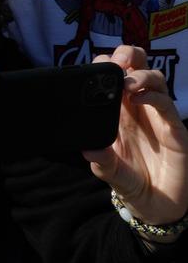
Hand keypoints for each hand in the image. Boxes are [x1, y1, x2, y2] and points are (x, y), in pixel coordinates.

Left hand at [87, 47, 187, 226]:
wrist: (156, 207)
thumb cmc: (132, 183)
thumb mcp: (111, 174)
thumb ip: (102, 162)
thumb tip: (88, 150)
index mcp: (119, 111)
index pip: (113, 75)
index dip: (105, 65)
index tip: (96, 67)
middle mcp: (139, 108)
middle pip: (137, 66)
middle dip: (127, 55)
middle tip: (116, 63)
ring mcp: (158, 117)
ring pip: (155, 79)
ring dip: (140, 74)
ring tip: (127, 83)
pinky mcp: (175, 130)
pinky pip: (167, 105)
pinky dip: (153, 96)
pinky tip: (139, 98)